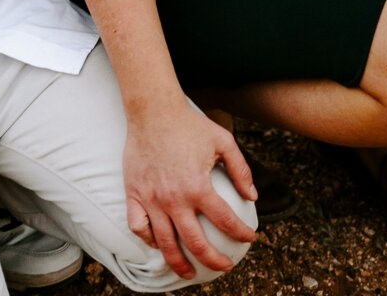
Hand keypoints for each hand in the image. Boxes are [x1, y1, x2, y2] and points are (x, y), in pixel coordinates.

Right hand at [123, 102, 256, 278]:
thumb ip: (240, 170)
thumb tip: (253, 197)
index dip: (240, 233)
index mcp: (199, 186)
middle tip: (224, 266)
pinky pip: (138, 228)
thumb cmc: (190, 125)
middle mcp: (174, 199)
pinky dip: (149, 241)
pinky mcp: (134, 196)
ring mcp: (152, 200)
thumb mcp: (224, 142)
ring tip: (189, 273)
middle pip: (195, 242)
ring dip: (178, 262)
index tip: (250, 239)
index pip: (225, 220)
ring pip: (165, 243)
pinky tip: (159, 245)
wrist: (153, 112)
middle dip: (213, 260)